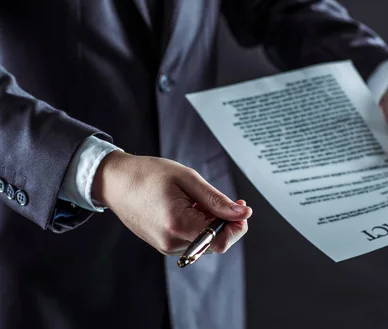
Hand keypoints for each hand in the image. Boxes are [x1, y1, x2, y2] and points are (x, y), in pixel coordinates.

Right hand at [91, 151, 251, 254]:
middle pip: (216, 243)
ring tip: (199, 200)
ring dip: (212, 223)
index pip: (221, 241)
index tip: (241, 208)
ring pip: (205, 241)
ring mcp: (166, 245)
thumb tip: (242, 213)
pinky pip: (192, 239)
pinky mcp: (163, 244)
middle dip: (227, 222)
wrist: (114, 181)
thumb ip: (216, 200)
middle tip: (228, 200)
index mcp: (178, 225)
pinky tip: (190, 207)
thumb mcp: (187, 178)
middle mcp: (171, 242)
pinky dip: (199, 225)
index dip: (237, 227)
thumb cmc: (148, 174)